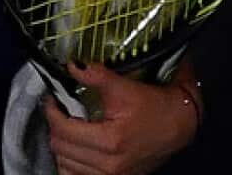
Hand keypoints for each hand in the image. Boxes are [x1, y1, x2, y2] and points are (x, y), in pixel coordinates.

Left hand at [43, 61, 198, 174]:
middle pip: (60, 148)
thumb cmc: (156, 107)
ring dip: (62, 145)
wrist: (180, 125)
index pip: (63, 129)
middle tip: (58, 110)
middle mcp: (109, 165)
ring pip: (65, 165)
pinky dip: (70, 164)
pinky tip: (75, 149)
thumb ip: (95, 75)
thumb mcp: (124, 87)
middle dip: (55, 126)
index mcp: (110, 141)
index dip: (51, 112)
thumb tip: (73, 65)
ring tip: (67, 128)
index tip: (51, 101)